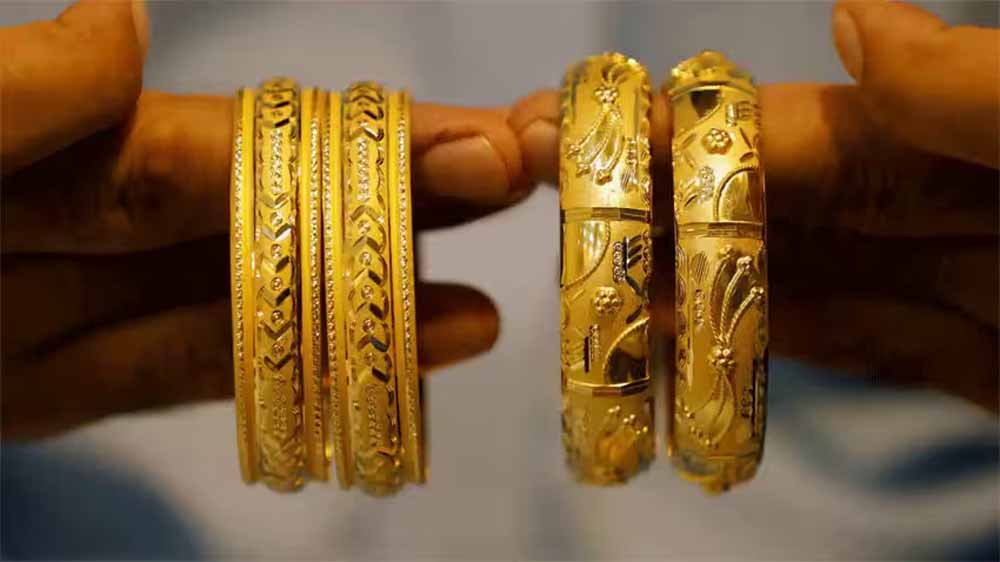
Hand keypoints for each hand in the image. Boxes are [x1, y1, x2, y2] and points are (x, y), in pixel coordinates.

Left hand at [1, 0, 535, 438]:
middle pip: (279, 212)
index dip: (372, 152)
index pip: (249, 146)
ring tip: (490, 304)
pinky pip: (191, 378)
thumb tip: (134, 16)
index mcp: (56, 143)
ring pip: (257, 302)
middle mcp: (77, 219)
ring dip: (378, 302)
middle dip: (406, 203)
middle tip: (524, 190)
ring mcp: (67, 309)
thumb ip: (27, 94)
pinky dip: (297, 375)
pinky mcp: (46, 391)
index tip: (489, 144)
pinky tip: (396, 362)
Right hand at [511, 0, 997, 410]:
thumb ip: (969, 94)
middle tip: (546, 214)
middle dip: (653, 208)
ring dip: (686, 290)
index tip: (561, 135)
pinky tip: (687, 346)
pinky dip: (770, 352)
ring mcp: (948, 286)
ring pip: (787, 284)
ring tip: (589, 292)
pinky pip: (857, 352)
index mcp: (944, 137)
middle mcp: (930, 201)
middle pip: (762, 205)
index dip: (671, 136)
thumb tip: (846, 16)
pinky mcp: (975, 365)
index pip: (782, 133)